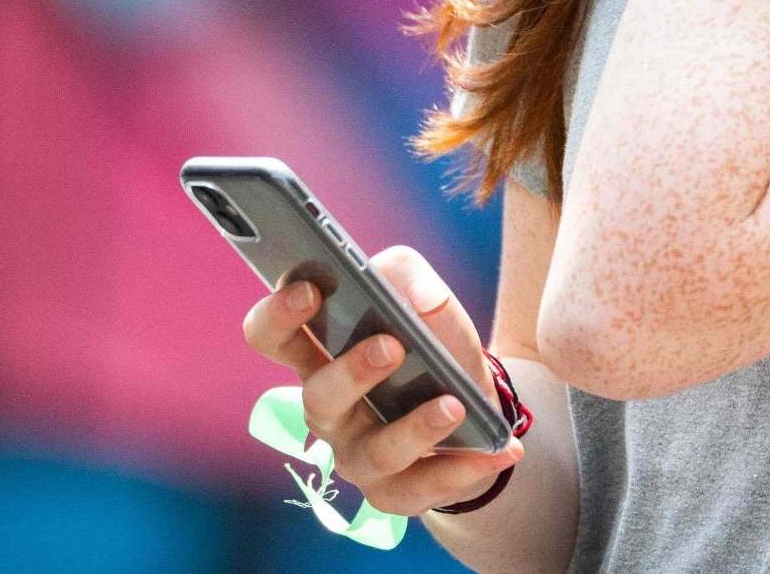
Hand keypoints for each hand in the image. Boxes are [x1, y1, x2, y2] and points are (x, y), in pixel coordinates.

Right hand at [240, 245, 522, 516]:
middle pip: (318, 398)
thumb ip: (411, 277)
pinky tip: (496, 453)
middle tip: (390, 346)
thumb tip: (417, 296)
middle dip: (351, 372)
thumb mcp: (425, 299)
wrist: (472, 406)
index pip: (273, 336)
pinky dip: (460, 470)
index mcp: (321, 355)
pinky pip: (422, 489)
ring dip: (414, 428)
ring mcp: (357, 456)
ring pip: (373, 452)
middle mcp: (329, 410)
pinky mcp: (395, 492)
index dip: (279, 315)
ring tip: (452, 405)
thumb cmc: (430, 344)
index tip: (309, 290)